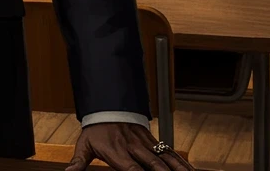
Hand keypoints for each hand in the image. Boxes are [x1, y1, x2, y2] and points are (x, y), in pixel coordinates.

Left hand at [66, 122, 193, 170]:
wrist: (107, 104)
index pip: (132, 169)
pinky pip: (170, 152)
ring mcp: (146, 143)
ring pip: (166, 159)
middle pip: (155, 166)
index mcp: (118, 152)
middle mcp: (135, 148)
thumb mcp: (84, 145)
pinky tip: (191, 170)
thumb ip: (77, 162)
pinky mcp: (153, 140)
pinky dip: (182, 162)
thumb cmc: (96, 128)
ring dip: (179, 169)